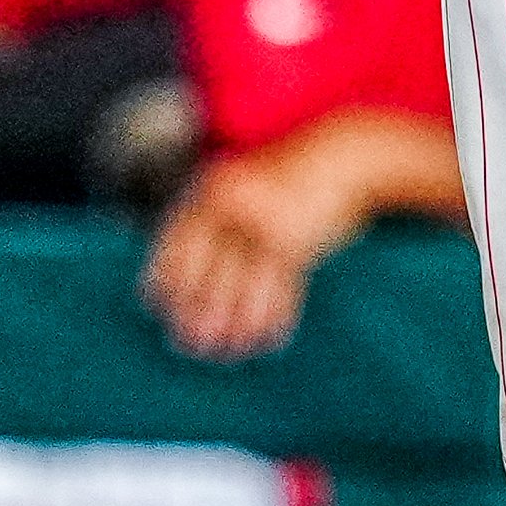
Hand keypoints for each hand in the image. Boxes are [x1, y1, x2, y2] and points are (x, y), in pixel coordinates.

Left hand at [142, 122, 382, 357]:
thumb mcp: (244, 186)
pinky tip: (266, 339)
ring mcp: (266, 221)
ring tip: (227, 350)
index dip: (165, 282)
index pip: (175, 245)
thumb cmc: (291, 178)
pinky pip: (280, 289)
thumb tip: (191, 276)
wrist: (345, 156)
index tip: (160, 309)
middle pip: (205, 272)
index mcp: (213, 189)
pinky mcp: (298, 240)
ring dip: (235, 324)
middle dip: (197, 312)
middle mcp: (234, 204)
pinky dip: (273, 317)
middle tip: (189, 344)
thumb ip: (217, 219)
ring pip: (243, 287)